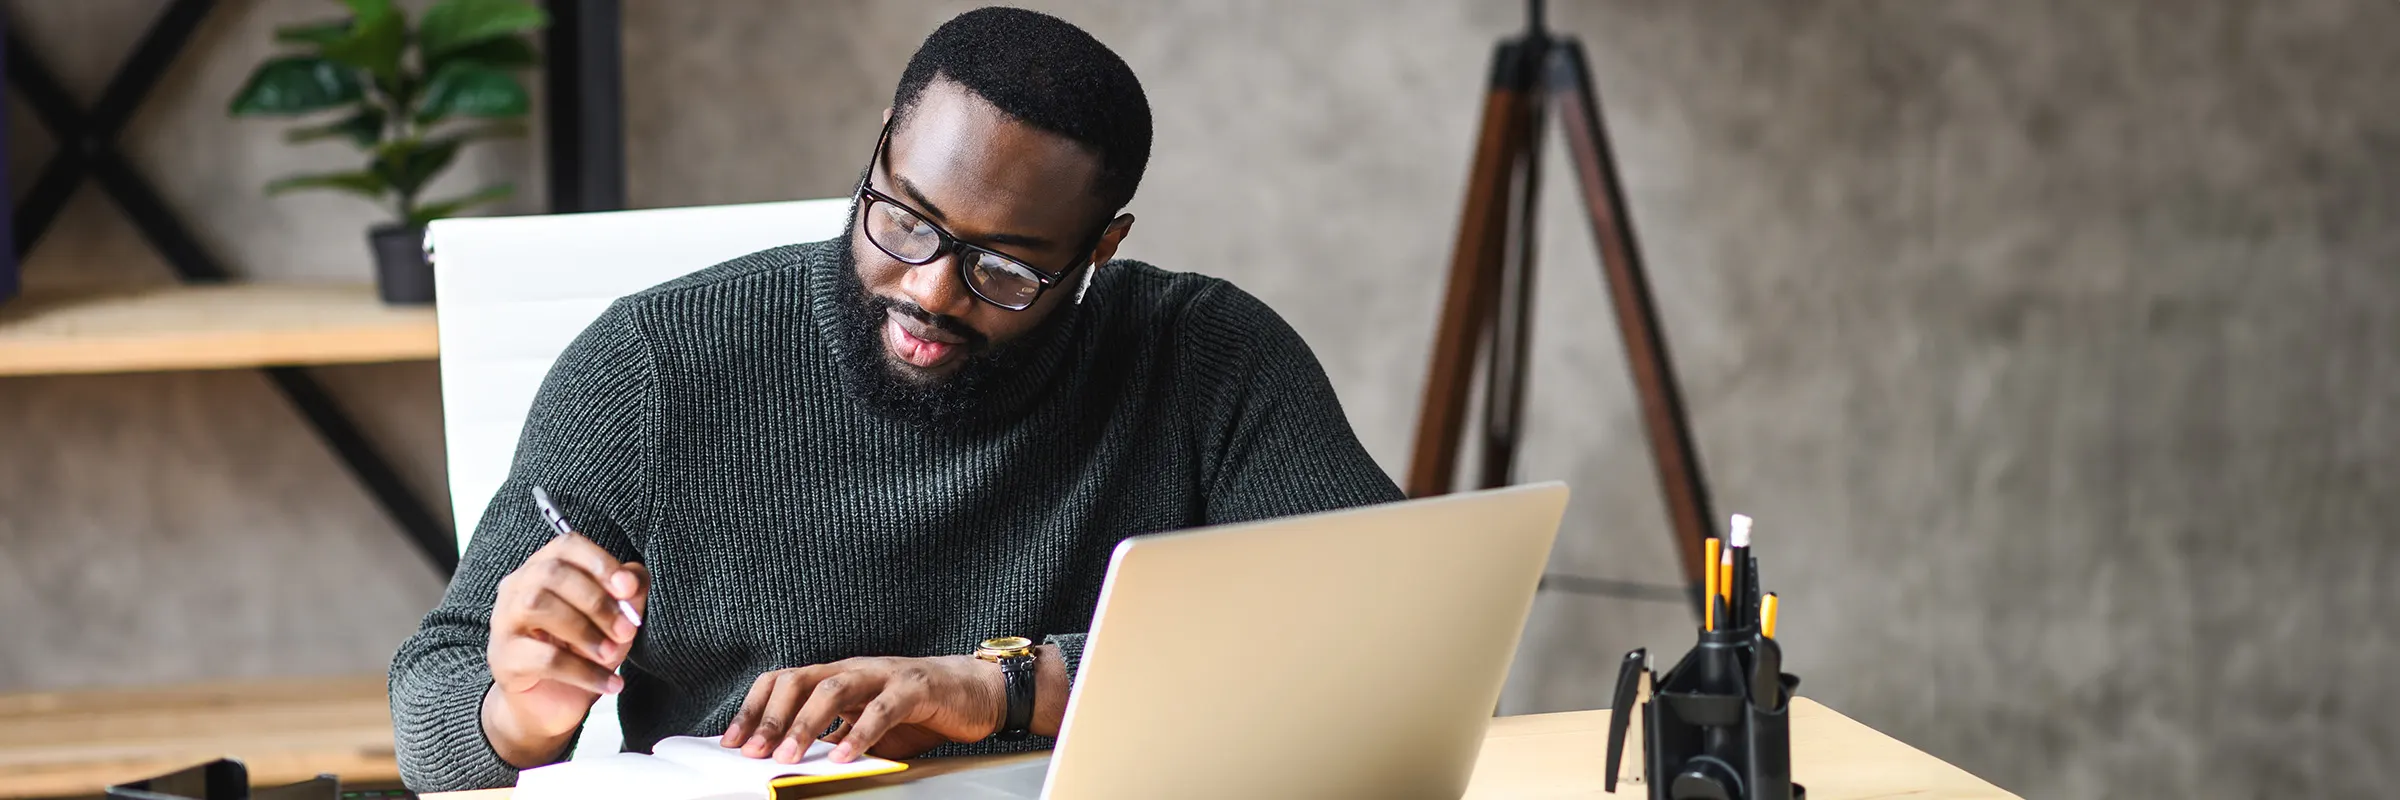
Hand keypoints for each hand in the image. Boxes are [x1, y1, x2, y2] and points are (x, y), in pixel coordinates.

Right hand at [481, 533, 648, 765]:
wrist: (551, 702)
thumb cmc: (583, 649)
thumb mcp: (614, 618)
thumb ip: (628, 593)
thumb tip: (633, 581)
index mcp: (544, 567)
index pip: (567, 546)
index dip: (600, 562)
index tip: (628, 588)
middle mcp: (517, 587)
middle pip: (552, 574)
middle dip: (597, 601)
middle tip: (626, 630)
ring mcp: (504, 622)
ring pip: (539, 607)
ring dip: (586, 632)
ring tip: (613, 655)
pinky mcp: (503, 658)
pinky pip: (544, 659)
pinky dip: (583, 671)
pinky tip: (609, 683)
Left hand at [719, 655, 1005, 763]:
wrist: (977, 692)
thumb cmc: (919, 710)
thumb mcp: (866, 725)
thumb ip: (833, 737)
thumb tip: (791, 765)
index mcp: (838, 675)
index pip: (783, 681)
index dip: (753, 709)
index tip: (731, 741)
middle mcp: (855, 669)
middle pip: (799, 680)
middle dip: (770, 718)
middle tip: (751, 752)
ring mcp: (884, 674)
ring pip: (833, 688)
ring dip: (805, 724)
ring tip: (788, 757)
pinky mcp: (915, 688)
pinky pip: (882, 708)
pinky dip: (860, 733)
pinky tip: (845, 756)